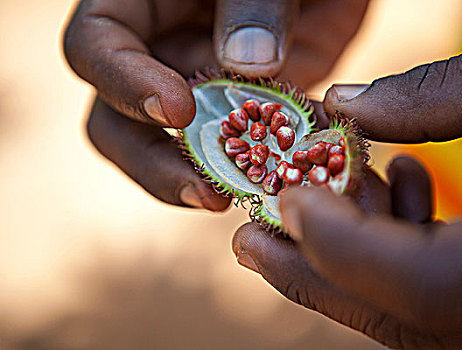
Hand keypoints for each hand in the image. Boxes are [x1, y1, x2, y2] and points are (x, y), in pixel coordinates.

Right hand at [62, 0, 368, 208]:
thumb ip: (252, 3)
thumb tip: (249, 63)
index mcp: (138, 5)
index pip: (93, 48)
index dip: (124, 85)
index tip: (177, 109)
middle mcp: (158, 56)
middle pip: (119, 124)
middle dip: (157, 165)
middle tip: (206, 193)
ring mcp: (198, 90)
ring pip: (176, 151)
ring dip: (210, 179)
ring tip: (249, 194)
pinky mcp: (242, 113)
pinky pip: (241, 150)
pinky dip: (268, 164)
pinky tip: (296, 171)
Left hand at [232, 27, 461, 348]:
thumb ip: (454, 93)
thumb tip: (348, 106)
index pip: (429, 290)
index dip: (345, 249)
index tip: (287, 198)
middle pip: (414, 321)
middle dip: (320, 274)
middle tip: (251, 237)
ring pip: (429, 317)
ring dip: (355, 262)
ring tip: (314, 196)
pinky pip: (456, 295)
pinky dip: (406, 252)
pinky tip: (400, 184)